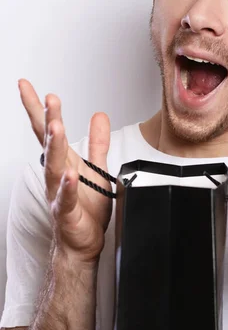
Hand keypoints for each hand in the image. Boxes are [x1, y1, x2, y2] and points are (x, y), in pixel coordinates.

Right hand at [19, 79, 112, 264]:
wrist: (82, 243)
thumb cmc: (86, 208)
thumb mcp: (97, 168)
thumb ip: (98, 143)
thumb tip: (98, 115)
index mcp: (64, 162)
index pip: (47, 131)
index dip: (37, 108)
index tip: (27, 86)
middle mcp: (56, 175)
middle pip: (49, 143)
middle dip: (48, 119)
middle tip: (49, 99)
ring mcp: (59, 193)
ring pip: (54, 167)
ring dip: (55, 146)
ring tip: (56, 127)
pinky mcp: (67, 213)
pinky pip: (66, 198)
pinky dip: (68, 187)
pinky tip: (70, 176)